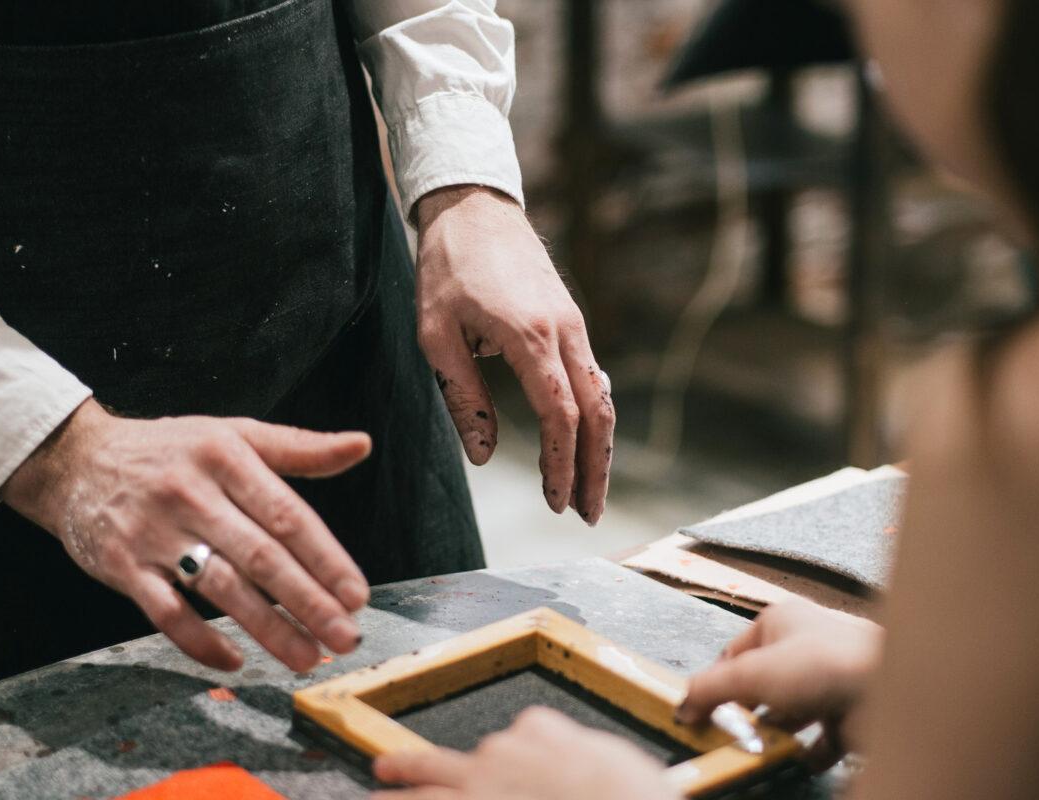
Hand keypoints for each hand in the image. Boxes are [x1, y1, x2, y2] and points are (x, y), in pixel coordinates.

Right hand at [2, 399, 371, 673]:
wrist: (75, 461)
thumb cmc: (168, 450)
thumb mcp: (232, 434)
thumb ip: (298, 447)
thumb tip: (361, 445)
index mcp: (226, 457)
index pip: (286, 514)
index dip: (325, 558)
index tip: (356, 595)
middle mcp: (191, 493)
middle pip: (259, 556)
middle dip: (307, 602)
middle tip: (344, 637)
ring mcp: (154, 533)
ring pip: (219, 588)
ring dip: (267, 628)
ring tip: (305, 657)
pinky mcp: (122, 566)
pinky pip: (165, 613)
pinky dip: (200, 641)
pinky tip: (235, 660)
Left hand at [372, 707, 676, 799]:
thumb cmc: (632, 793)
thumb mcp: (623, 763)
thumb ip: (592, 760)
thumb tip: (594, 772)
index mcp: (541, 730)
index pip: (521, 733)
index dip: (518, 756)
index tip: (518, 771)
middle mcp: (502, 751)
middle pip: (458, 758)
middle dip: (419, 765)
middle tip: (388, 767)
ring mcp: (478, 785)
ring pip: (426, 783)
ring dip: (398, 790)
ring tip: (373, 798)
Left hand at [414, 185, 614, 523]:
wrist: (474, 206)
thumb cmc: (447, 266)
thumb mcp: (436, 333)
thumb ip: (463, 395)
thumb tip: (483, 453)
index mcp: (530, 336)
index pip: (559, 414)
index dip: (561, 463)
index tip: (556, 501)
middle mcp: (564, 331)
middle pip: (597, 413)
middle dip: (595, 468)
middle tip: (587, 514)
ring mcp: (574, 324)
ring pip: (602, 396)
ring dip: (600, 447)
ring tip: (588, 490)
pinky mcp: (571, 319)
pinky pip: (592, 376)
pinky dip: (593, 416)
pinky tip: (584, 443)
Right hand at [676, 599, 882, 768]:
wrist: (887, 690)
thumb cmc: (825, 664)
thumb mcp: (750, 673)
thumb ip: (709, 689)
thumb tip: (682, 707)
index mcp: (781, 622)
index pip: (733, 653)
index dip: (715, 683)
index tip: (700, 712)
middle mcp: (806, 647)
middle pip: (762, 685)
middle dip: (747, 713)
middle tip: (730, 736)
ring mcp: (829, 680)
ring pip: (791, 712)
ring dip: (776, 734)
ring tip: (761, 750)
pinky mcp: (848, 711)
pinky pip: (822, 737)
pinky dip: (809, 752)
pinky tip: (800, 760)